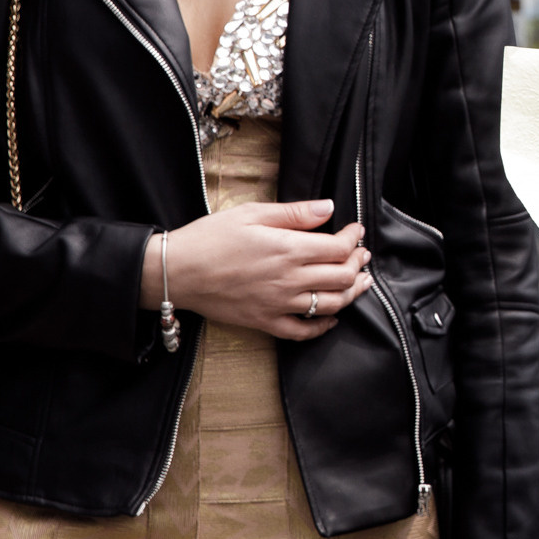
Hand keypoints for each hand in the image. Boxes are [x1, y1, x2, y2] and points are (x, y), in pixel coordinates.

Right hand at [140, 198, 370, 338]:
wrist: (176, 271)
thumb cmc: (209, 238)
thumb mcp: (251, 213)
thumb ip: (294, 213)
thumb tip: (328, 208)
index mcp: (287, 249)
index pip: (338, 248)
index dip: (354, 238)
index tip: (356, 230)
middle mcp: (288, 279)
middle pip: (342, 277)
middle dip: (358, 264)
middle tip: (362, 255)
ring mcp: (278, 304)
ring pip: (330, 304)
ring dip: (351, 293)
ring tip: (360, 282)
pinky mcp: (265, 322)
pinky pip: (302, 331)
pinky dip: (322, 326)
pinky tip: (331, 318)